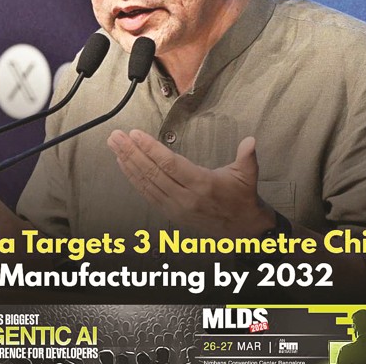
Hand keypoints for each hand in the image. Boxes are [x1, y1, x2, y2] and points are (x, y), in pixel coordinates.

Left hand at [107, 129, 275, 237]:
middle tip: (116, 137)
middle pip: (152, 172)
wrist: (242, 230)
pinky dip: (133, 179)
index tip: (136, 134)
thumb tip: (250, 141)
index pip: (170, 164)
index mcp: (202, 184)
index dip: (150, 149)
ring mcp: (175, 207)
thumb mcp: (247, 175)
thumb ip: (247, 156)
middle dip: (131, 153)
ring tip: (115, 147)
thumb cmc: (241, 197)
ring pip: (146, 183)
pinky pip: (147, 194)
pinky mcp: (170, 213)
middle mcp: (185, 197)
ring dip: (128, 164)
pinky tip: (124, 166)